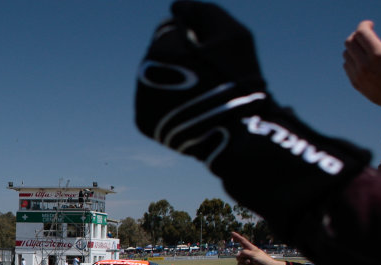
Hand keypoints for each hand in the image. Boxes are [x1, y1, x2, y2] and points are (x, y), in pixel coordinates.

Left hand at [135, 1, 265, 157]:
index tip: (214, 59)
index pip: (172, 29)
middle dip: (183, 62)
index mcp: (160, 48)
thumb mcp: (233, 34)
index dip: (197, 40)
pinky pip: (154, 102)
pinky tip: (190, 111)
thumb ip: (204, 11)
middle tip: (210, 81)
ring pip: (157, 78)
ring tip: (201, 98)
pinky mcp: (143, 122)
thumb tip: (176, 7)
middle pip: (162, 55)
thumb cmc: (240, 83)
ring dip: (174, 82)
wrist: (238, 136)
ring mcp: (140, 99)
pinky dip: (168, 104)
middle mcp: (142, 72)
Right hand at [232, 231, 285, 264]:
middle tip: (251, 261)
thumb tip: (239, 255)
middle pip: (238, 255)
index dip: (237, 237)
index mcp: (251, 249)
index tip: (232, 233)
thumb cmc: (264, 261)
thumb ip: (244, 252)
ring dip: (246, 264)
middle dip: (243, 258)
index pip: (243, 241)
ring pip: (239, 263)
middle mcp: (248, 255)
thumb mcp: (254, 254)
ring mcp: (248, 262)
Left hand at [343, 8, 380, 113]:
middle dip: (358, 34)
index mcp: (378, 55)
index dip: (365, 25)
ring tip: (367, 47)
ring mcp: (359, 77)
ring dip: (354, 47)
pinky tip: (364, 60)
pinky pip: (347, 67)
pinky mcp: (357, 85)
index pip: (360, 32)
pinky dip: (352, 60)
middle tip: (368, 35)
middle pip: (350, 42)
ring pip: (346, 54)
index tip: (372, 25)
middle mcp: (365, 66)